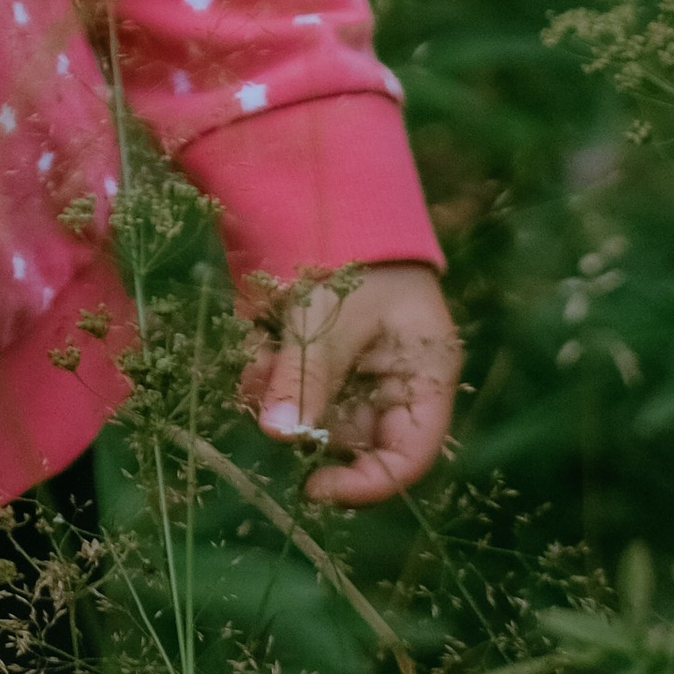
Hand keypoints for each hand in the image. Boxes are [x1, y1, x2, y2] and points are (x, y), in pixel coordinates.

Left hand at [238, 261, 459, 504]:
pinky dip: (263, 369)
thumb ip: (307, 375)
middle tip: (264, 404)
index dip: (366, 482)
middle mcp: (390, 382)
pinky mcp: (314, 351)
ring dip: (277, 395)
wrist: (325, 186)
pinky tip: (250, 344)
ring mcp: (352, 368)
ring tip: (255, 359)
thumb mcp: (332, 315)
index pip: (407, 455)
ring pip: (311, 412)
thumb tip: (278, 437)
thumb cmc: (353, 251)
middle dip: (304, 426)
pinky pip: (286, 382)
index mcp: (423, 376)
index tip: (314, 487)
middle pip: (350, 438)